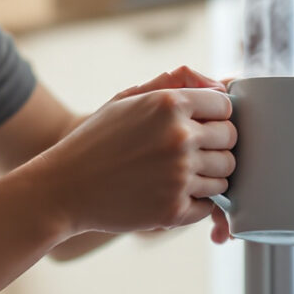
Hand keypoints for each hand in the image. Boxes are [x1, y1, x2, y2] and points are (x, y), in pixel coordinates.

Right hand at [107, 66, 236, 243]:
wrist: (63, 188)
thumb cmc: (96, 140)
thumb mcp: (127, 99)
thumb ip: (173, 83)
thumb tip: (219, 84)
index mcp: (169, 104)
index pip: (226, 106)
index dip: (214, 116)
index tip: (199, 125)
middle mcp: (179, 138)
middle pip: (231, 141)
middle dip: (215, 146)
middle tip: (188, 152)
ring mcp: (178, 176)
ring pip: (225, 176)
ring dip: (208, 176)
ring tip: (176, 174)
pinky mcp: (173, 210)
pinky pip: (209, 205)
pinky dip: (195, 202)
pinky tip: (169, 193)